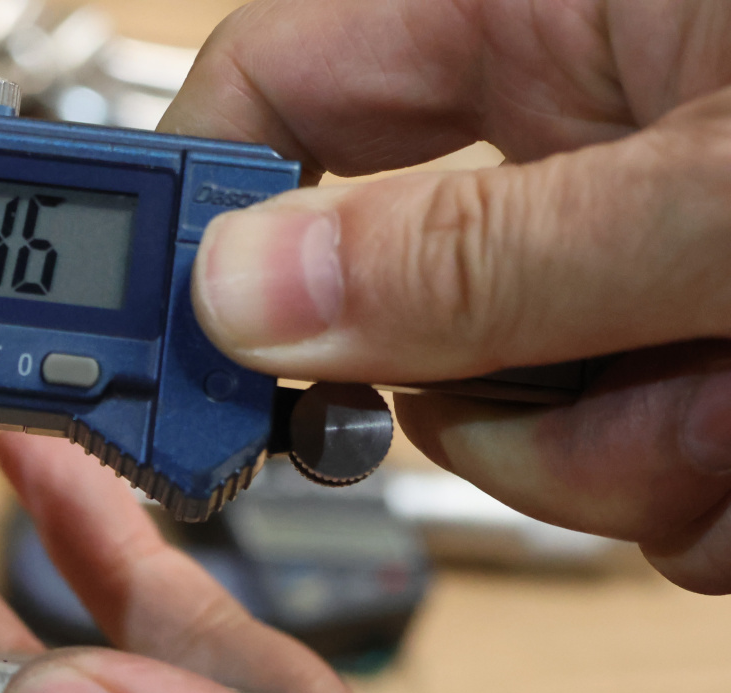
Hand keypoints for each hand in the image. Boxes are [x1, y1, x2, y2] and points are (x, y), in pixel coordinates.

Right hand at [163, 0, 730, 592]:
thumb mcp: (720, 199)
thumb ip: (480, 254)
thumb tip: (245, 300)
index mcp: (552, 12)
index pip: (277, 82)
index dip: (199, 215)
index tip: (171, 357)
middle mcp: (581, 134)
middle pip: (384, 305)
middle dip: (473, 395)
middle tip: (556, 395)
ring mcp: (634, 254)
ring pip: (502, 419)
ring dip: (615, 458)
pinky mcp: (689, 349)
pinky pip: (612, 466)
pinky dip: (689, 490)